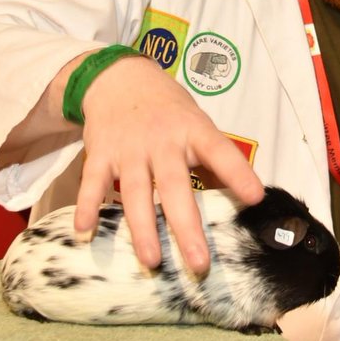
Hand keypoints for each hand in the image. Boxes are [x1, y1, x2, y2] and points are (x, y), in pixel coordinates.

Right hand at [73, 55, 263, 274]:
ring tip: (151, 260)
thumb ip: (213, 162)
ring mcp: (129, 148)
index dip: (237, 173)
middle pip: (175, 185)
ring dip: (142, 227)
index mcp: (193, 131)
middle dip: (187, 227)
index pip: (219, 151)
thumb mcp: (196, 124)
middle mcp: (162, 140)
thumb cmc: (168, 110)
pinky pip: (92, 182)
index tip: (254, 197)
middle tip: (199, 263)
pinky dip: (87, 205)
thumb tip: (240, 201)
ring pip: (135, 191)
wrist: (119, 77)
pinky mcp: (100, 152)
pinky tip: (84, 231)